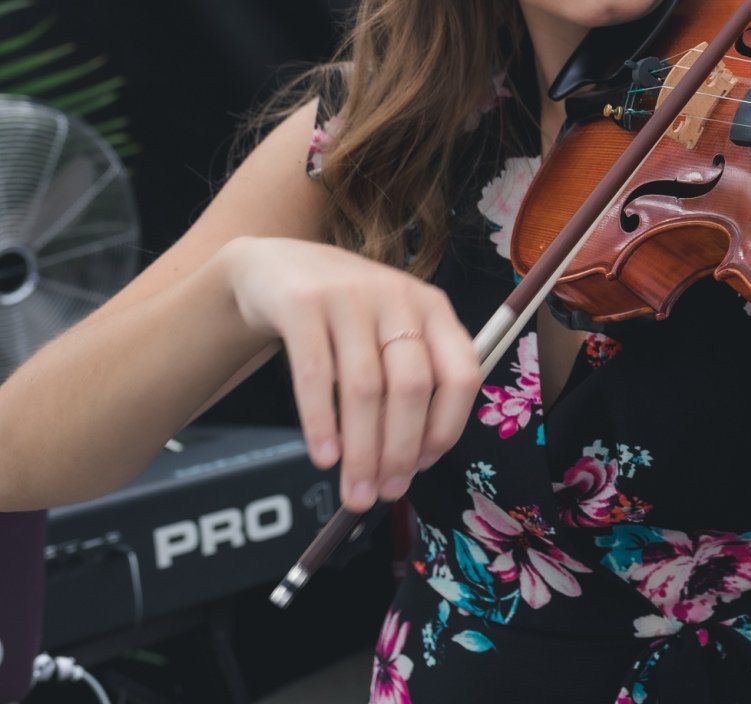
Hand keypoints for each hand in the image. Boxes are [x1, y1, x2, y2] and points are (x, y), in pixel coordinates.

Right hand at [222, 236, 482, 512]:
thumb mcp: (391, 332)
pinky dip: (321, 422)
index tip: (425, 466)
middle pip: (411, 386)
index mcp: (434, 309)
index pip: (461, 373)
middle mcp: (399, 298)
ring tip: (355, 491)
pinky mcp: (303, 304)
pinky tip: (324, 457)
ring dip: (361, 449)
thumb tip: (415, 462)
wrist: (279, 267)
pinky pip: (314, 374)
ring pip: (364, 387)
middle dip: (400, 450)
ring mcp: (351, 297)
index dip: (447, 426)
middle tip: (386, 494)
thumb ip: (410, 379)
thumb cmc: (347, 315)